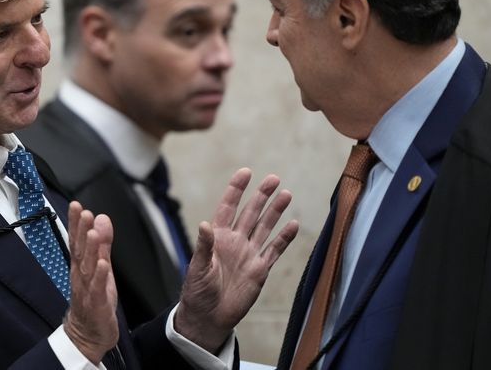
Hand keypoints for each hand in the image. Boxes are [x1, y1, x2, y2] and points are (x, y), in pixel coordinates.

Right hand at [63, 201, 118, 363]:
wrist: (88, 335)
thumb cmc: (93, 299)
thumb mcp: (101, 267)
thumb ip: (102, 243)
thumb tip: (102, 218)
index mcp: (81, 266)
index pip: (77, 241)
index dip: (76, 223)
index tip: (76, 206)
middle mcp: (80, 276)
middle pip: (80, 251)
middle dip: (81, 231)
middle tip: (83, 213)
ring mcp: (86, 290)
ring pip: (88, 268)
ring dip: (91, 250)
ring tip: (93, 233)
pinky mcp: (96, 304)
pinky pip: (97, 289)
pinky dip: (100, 277)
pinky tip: (103, 264)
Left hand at [175, 169, 298, 352]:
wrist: (209, 318)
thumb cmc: (197, 292)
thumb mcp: (197, 268)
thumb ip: (203, 246)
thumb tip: (204, 224)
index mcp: (218, 237)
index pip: (228, 207)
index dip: (236, 190)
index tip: (246, 173)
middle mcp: (235, 241)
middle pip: (251, 213)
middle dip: (262, 196)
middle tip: (274, 179)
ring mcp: (249, 254)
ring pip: (265, 227)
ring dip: (275, 212)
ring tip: (286, 194)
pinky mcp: (260, 270)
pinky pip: (274, 250)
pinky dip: (284, 238)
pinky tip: (293, 225)